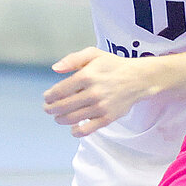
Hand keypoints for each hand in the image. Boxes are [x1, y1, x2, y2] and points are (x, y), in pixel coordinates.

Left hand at [43, 47, 158, 136]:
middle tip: (48, 109)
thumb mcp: (93, 54)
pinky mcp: (107, 118)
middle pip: (62, 106)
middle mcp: (93, 92)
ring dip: (60, 119)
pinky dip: (76, 131)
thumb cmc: (113, 65)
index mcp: (87, 75)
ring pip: (71, 119)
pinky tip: (72, 128)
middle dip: (51, 109)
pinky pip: (86, 130)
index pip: (59, 91)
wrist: (138, 79)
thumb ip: (72, 59)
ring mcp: (100, 107)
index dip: (49, 97)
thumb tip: (55, 69)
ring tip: (58, 117)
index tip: (47, 98)